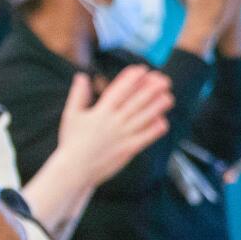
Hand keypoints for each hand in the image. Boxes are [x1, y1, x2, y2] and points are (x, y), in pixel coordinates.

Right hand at [57, 66, 173, 185]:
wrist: (75, 170)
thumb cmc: (71, 142)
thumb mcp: (71, 115)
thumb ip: (78, 95)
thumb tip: (82, 76)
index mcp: (100, 112)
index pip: (119, 90)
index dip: (132, 78)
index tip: (142, 69)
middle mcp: (113, 122)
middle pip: (136, 101)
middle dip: (151, 89)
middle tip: (164, 79)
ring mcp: (122, 136)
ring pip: (144, 118)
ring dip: (158, 106)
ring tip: (169, 97)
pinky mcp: (128, 150)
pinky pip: (145, 137)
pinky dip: (155, 129)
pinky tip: (163, 120)